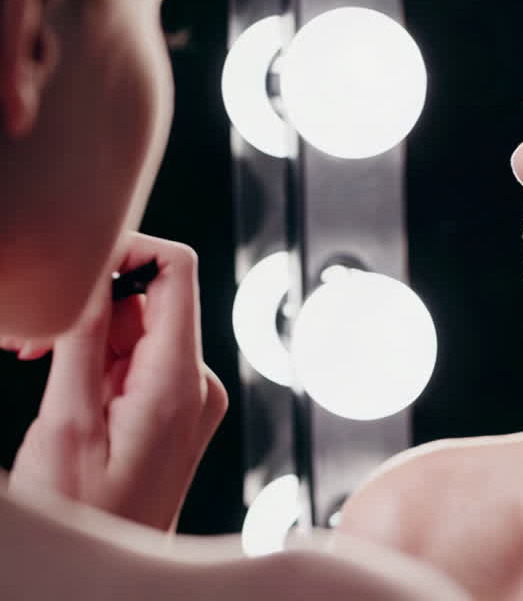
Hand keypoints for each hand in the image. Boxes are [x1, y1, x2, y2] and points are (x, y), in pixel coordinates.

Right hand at [5, 232, 227, 530]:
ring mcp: (191, 397)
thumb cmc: (87, 514)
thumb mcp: (67, 422)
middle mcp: (198, 382)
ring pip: (139, 329)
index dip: (129, 249)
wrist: (106, 576)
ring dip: (86, 334)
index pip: (178, 271)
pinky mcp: (177, 410)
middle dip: (89, 303)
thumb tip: (91, 276)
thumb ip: (82, 342)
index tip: (76, 263)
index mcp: (180, 380)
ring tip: (33, 360)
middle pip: (152, 299)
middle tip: (29, 339)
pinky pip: (140, 360)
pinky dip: (98, 359)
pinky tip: (59, 380)